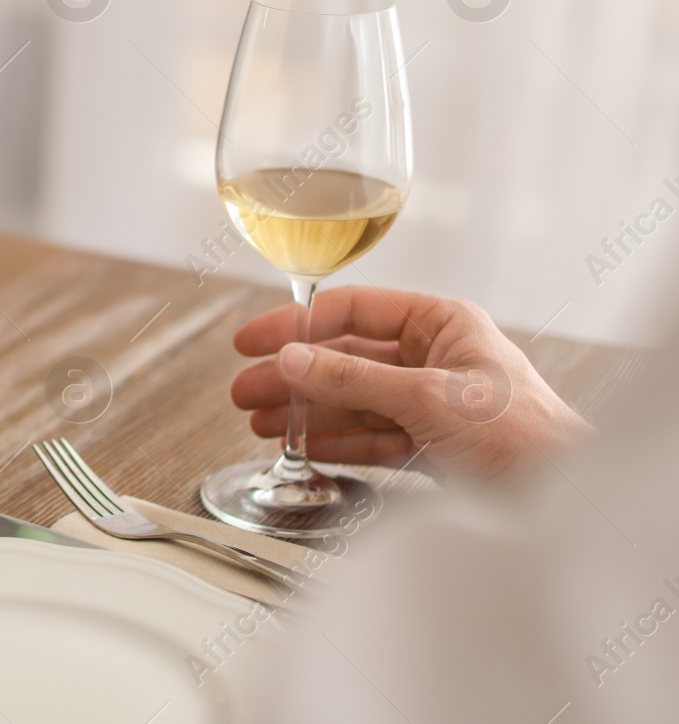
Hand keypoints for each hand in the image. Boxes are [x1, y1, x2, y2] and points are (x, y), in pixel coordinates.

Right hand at [230, 286, 588, 478]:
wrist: (564, 500)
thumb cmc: (526, 437)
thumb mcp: (429, 399)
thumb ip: (354, 380)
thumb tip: (292, 360)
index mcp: (443, 324)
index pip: (355, 311)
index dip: (299, 324)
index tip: (254, 341)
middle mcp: (434, 358)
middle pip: (346, 359)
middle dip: (293, 377)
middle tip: (246, 389)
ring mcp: (429, 402)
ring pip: (351, 400)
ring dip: (305, 412)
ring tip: (261, 423)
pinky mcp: (429, 445)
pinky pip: (368, 436)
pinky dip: (332, 441)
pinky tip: (299, 445)